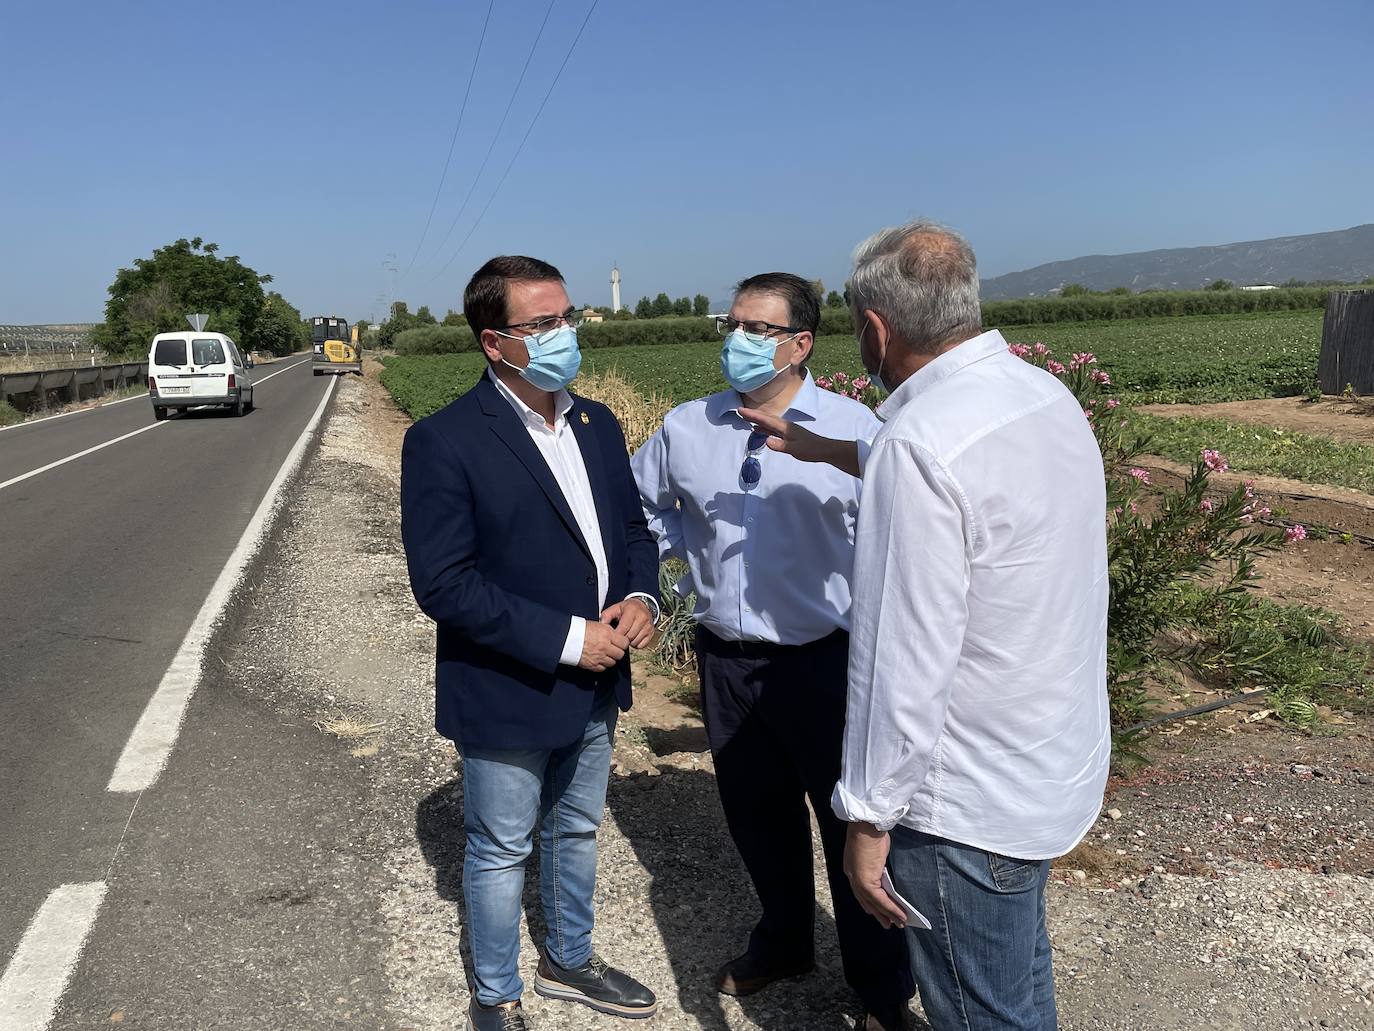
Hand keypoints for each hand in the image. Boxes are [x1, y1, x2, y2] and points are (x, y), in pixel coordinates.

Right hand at [579, 620, 629, 671]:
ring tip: (605, 654)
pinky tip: (599, 659)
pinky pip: (603, 668)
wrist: (567, 637)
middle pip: (620, 654)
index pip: (624, 643)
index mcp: (607, 635)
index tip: (620, 642)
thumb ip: (609, 630)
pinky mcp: (592, 665)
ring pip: (613, 662)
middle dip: (618, 651)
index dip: (623, 643)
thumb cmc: (581, 629)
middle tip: (614, 649)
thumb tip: (617, 635)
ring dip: (610, 659)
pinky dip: (602, 665)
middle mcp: (604, 647)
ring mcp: (598, 657)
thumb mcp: (598, 624)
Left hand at [600, 598, 656, 648]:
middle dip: (622, 638)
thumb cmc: (628, 608)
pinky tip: (633, 637)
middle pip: (629, 636)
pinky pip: (642, 645)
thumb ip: (607, 615)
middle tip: (619, 636)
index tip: (613, 636)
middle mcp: (642, 618)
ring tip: (627, 635)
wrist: (644, 606)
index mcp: (632, 611)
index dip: (617, 634)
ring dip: (629, 642)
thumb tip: (602, 625)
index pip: (623, 628)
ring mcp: (648, 626)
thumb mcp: (616, 608)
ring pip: (635, 641)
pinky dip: (636, 644)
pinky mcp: (651, 633)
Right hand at [737, 406, 860, 476]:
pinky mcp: (788, 435)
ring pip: (768, 423)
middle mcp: (784, 426)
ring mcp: (786, 430)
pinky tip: (759, 430)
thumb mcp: (794, 449)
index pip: (766, 420)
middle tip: (739, 412)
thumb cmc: (810, 449)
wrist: (824, 449)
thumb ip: (780, 445)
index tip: (741, 410)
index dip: (753, 415)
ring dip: (757, 420)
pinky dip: (764, 428)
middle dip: (753, 415)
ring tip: (746, 419)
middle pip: (766, 418)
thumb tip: (766, 441)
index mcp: (785, 427)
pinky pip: (772, 429)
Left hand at [843, 822, 906, 929]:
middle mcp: (853, 876)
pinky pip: (880, 900)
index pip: (861, 890)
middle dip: (878, 913)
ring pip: (874, 903)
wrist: (866, 825)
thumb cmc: (870, 832)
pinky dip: (891, 909)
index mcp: (852, 868)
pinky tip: (900, 915)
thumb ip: (875, 863)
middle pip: (866, 900)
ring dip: (887, 915)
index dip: (869, 902)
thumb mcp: (872, 851)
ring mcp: (858, 880)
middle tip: (888, 923)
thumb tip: (882, 871)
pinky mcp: (867, 882)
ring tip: (898, 923)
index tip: (876, 911)